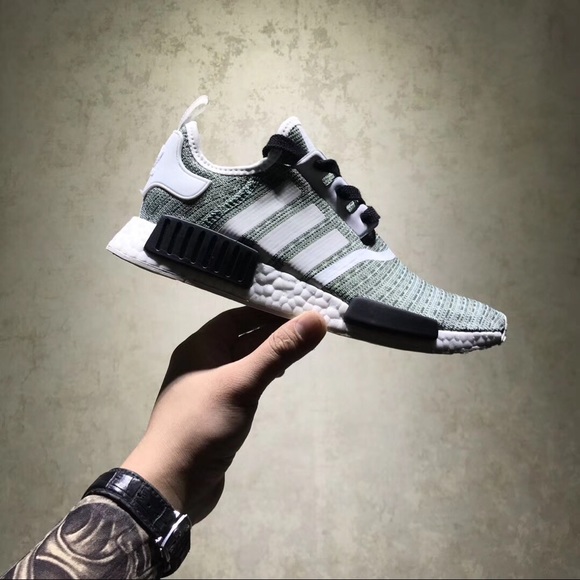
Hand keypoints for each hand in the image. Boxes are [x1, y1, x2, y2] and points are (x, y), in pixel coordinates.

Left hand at [122, 307, 326, 522]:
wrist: (172, 483)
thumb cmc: (203, 424)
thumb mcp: (242, 382)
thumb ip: (279, 350)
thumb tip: (315, 319)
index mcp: (200, 346)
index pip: (238, 317)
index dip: (267, 310)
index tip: (300, 307)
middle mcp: (203, 362)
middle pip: (242, 337)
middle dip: (273, 331)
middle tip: (309, 326)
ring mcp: (210, 388)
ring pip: (244, 361)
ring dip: (269, 353)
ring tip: (301, 347)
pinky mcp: (218, 411)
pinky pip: (244, 383)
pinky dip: (262, 375)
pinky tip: (278, 376)